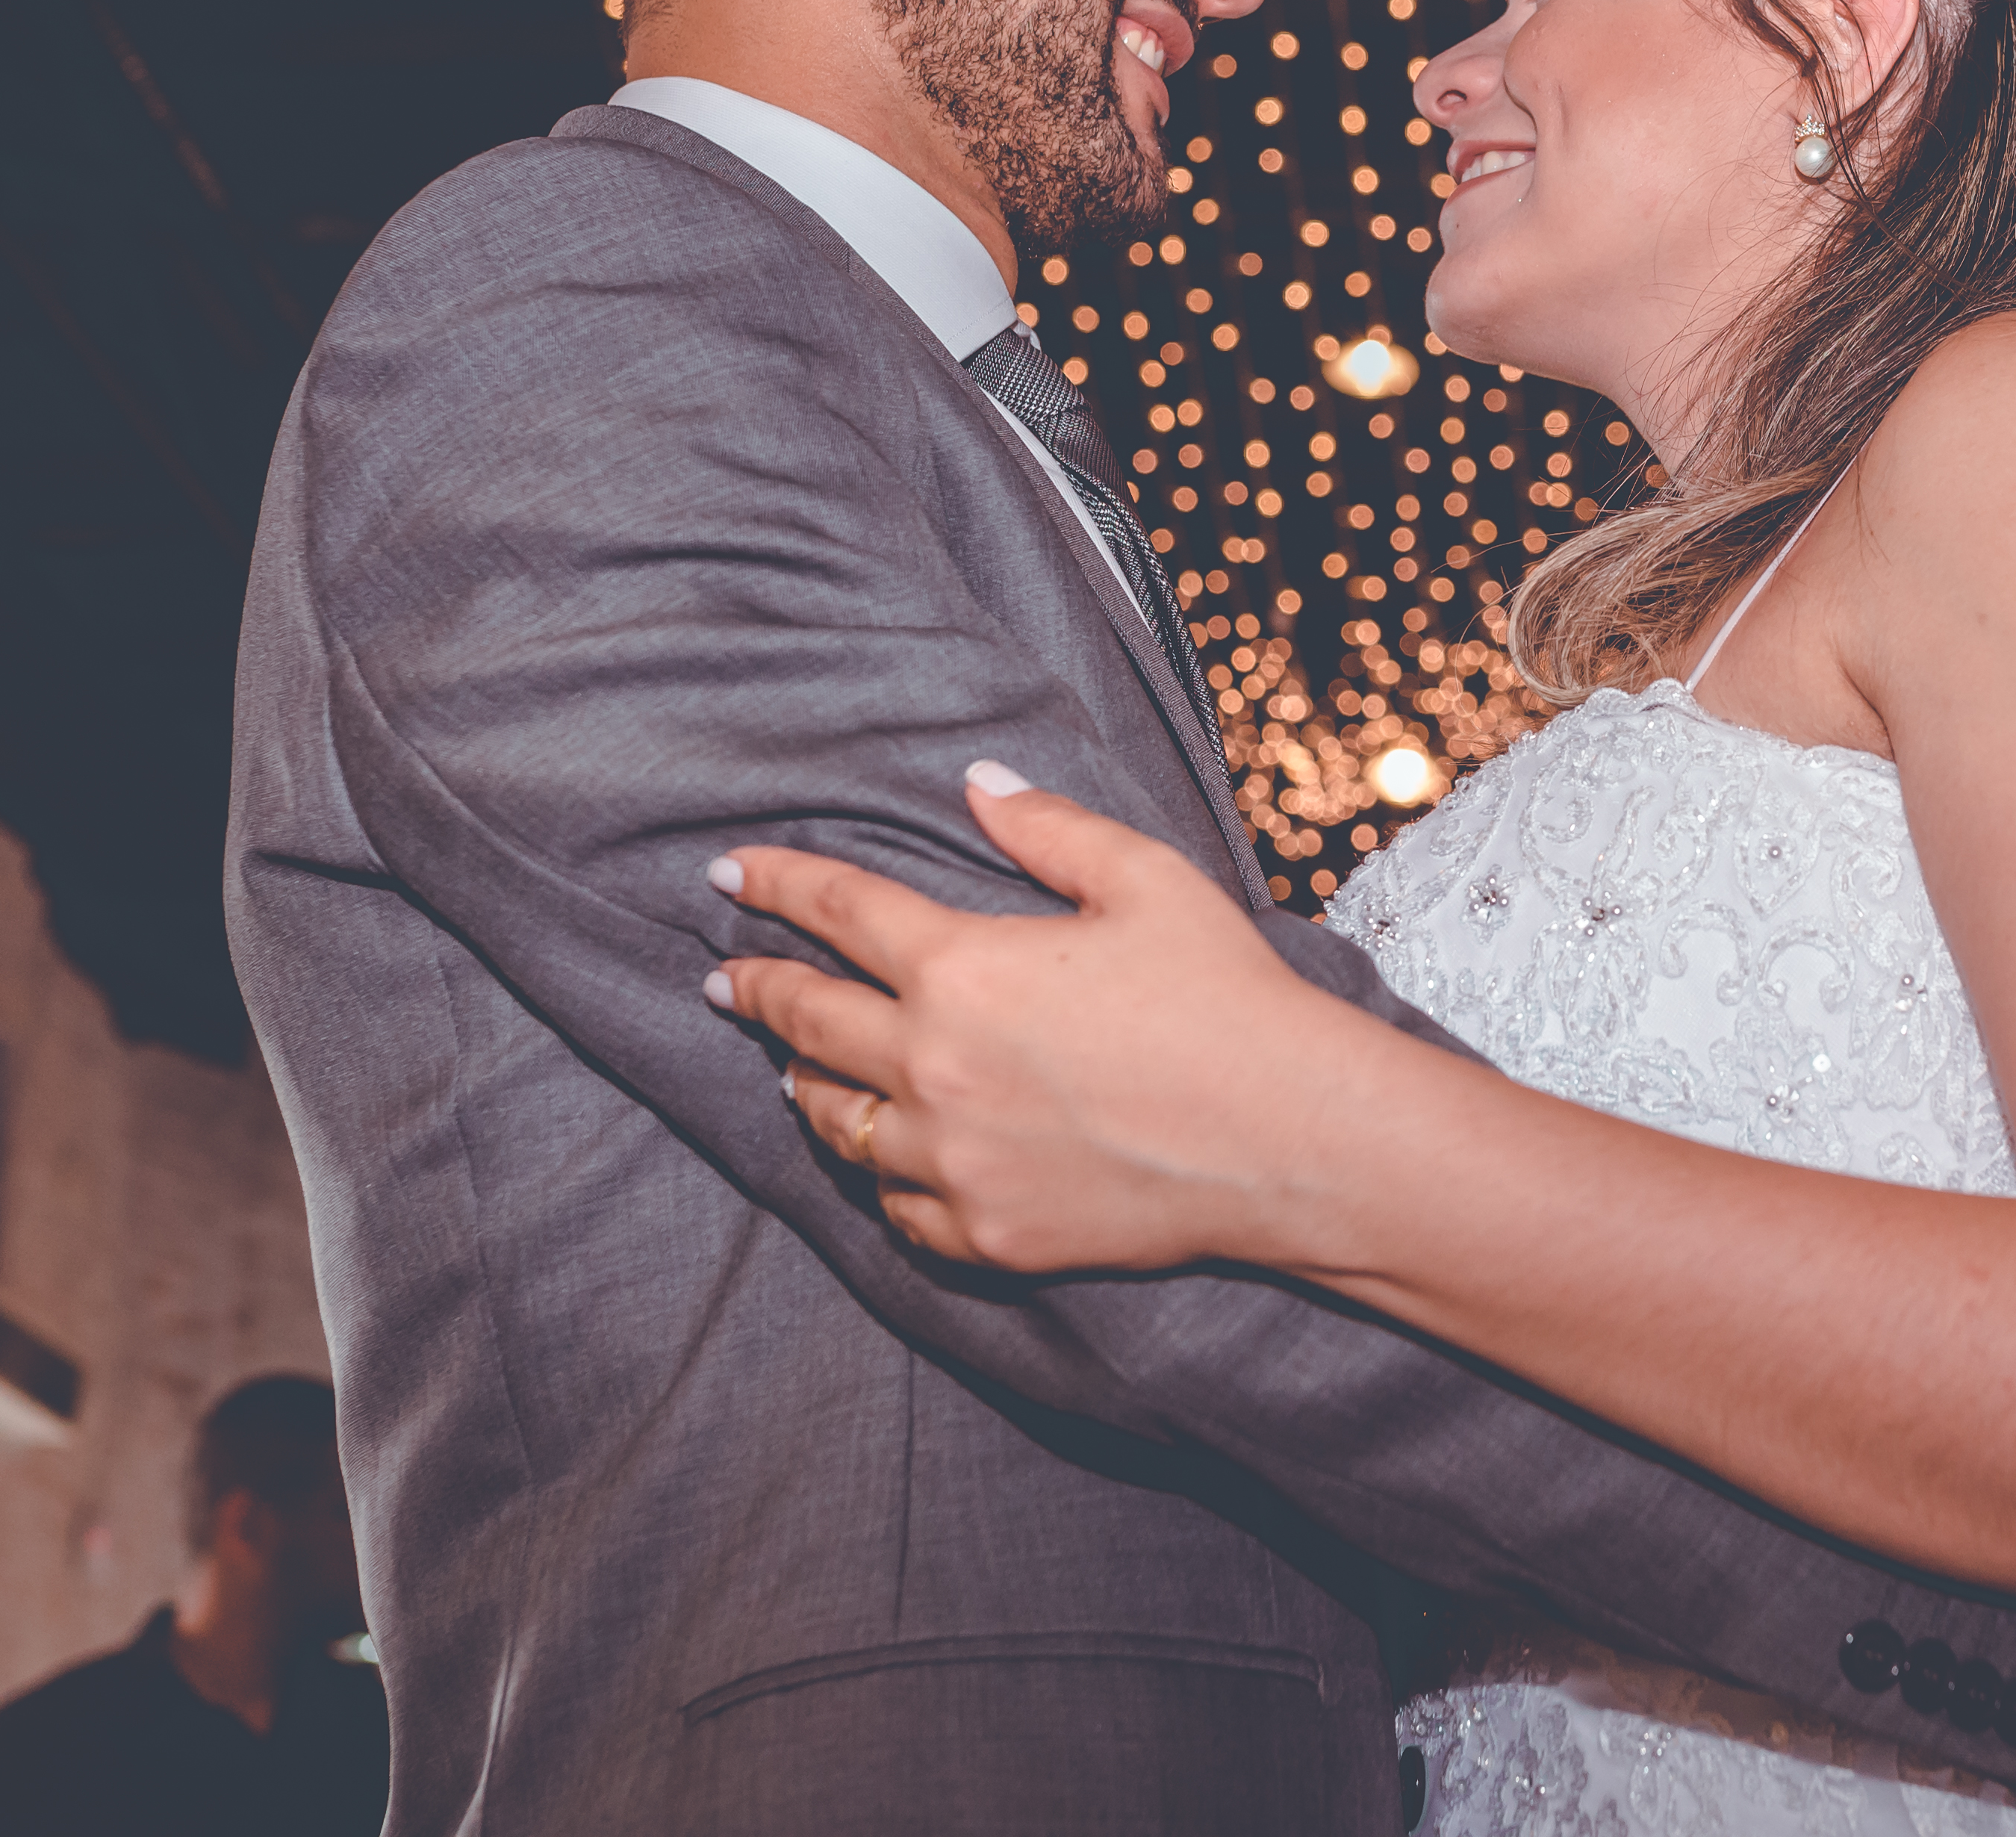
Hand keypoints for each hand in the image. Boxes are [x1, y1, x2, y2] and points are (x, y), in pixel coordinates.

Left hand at [704, 765, 1390, 1272]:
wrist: (1290, 1138)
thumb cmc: (1227, 997)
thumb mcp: (1148, 881)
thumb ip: (1049, 829)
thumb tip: (978, 782)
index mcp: (965, 968)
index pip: (839, 913)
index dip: (777, 887)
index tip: (728, 876)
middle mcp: (934, 1068)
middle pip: (808, 1024)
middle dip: (757, 992)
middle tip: (724, 981)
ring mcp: (953, 1161)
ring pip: (838, 1123)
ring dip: (806, 1086)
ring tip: (793, 1072)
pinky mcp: (985, 1233)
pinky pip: (896, 1205)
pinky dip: (879, 1175)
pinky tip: (881, 1158)